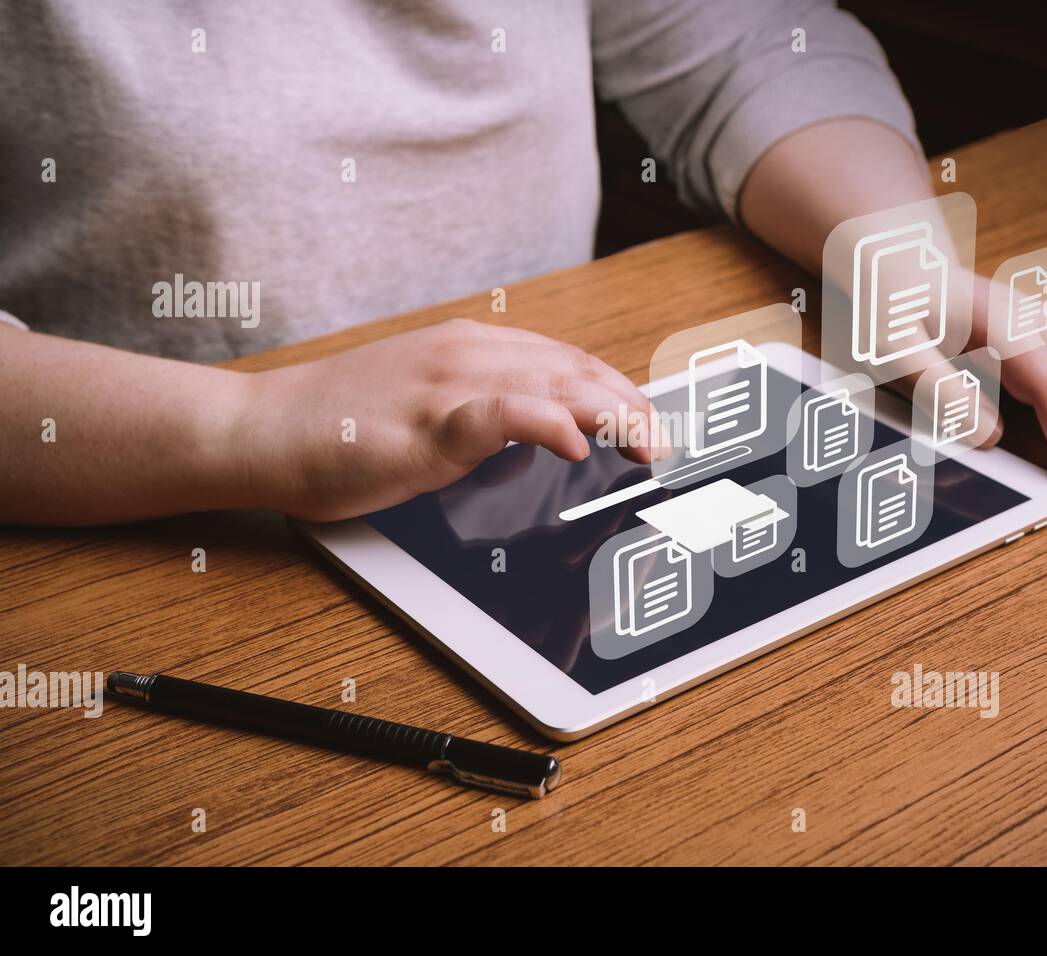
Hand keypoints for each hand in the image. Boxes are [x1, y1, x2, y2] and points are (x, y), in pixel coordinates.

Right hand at [237, 318, 656, 520]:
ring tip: (645, 443)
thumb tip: (536, 434)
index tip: (648, 421)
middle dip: (629, 404)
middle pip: (573, 369)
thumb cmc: (338, 426)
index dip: (617, 390)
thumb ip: (481, 412)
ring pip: (552, 383)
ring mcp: (446, 384)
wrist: (261, 429)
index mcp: (471, 350)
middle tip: (661, 444)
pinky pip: (498, 412)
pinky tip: (575, 442)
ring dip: (610, 412)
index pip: (566, 362)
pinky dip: (544, 422)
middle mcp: (467, 355)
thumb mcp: (425, 407)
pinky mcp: (423, 421)